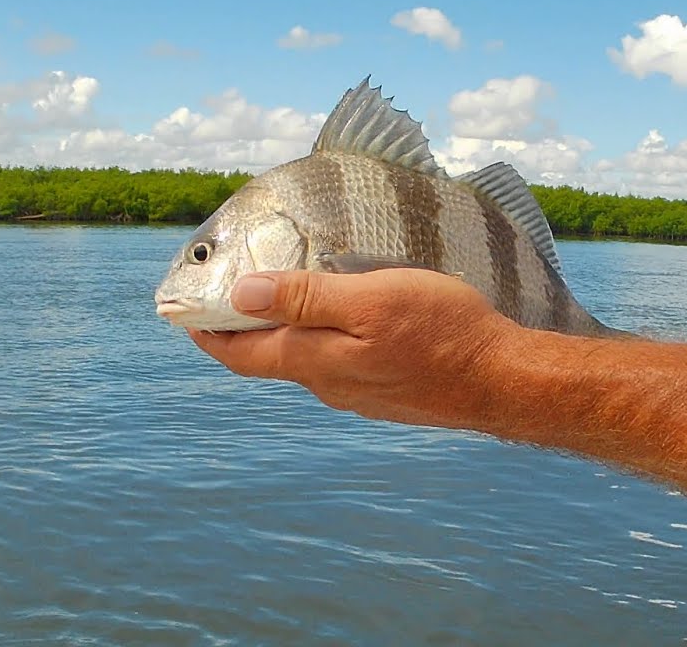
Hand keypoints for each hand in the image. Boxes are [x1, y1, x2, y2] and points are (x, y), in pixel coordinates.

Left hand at [187, 269, 517, 428]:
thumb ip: (305, 298)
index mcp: (316, 363)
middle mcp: (330, 386)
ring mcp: (359, 394)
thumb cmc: (442, 332)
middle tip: (228, 292)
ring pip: (305, 359)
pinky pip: (337, 363)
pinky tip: (339, 316)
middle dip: (243, 326)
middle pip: (269, 356)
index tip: (182, 312)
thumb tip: (240, 295)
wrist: (503, 381)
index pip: (241, 353)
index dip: (207, 332)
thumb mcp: (370, 300)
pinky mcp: (386, 393)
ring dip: (284, 329)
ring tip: (281, 291)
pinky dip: (320, 337)